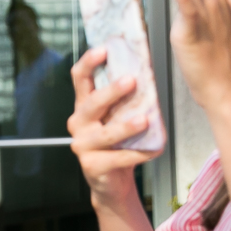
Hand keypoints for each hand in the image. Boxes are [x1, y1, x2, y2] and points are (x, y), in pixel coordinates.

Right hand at [68, 46, 162, 203]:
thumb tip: (146, 72)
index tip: (104, 49)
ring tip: (143, 120)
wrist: (113, 181)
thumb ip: (126, 98)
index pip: (80, 78)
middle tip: (131, 81)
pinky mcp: (92, 166)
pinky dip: (136, 154)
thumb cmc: (118, 143)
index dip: (89, 62)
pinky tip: (151, 150)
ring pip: (104, 133)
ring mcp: (83, 145)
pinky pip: (116, 158)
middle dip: (111, 91)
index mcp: (85, 105)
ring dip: (125, 126)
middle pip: (91, 103)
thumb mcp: (119, 116)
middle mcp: (79, 123)